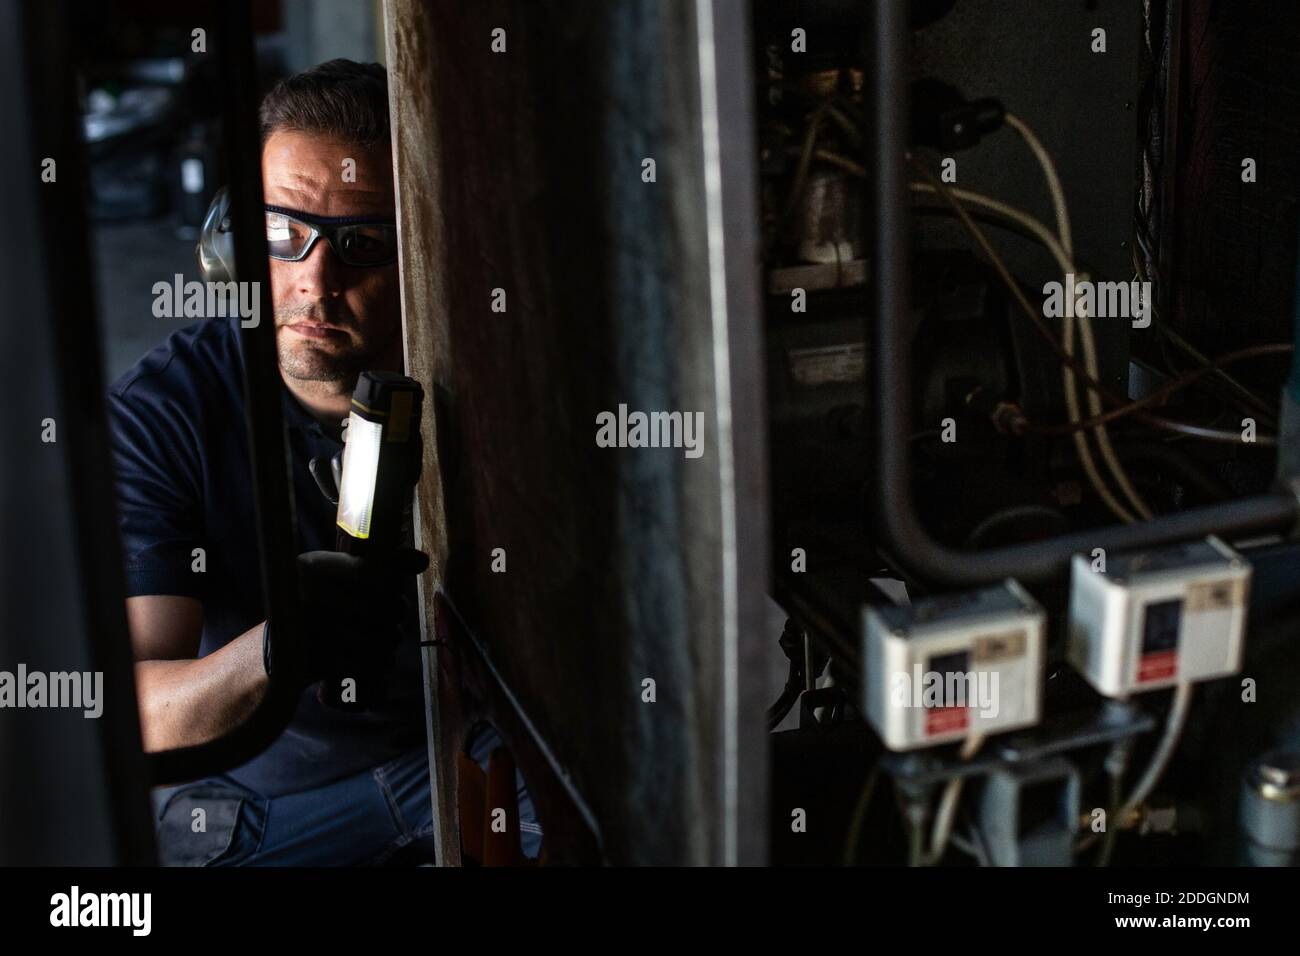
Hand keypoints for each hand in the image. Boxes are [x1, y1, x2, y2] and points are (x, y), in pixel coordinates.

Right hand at [263, 548, 428, 686]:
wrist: (279, 649)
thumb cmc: (322, 605)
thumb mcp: (341, 577)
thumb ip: (383, 564)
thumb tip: (422, 560)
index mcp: (313, 567)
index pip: (370, 571)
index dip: (391, 588)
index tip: (393, 598)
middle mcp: (308, 593)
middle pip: (379, 607)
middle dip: (396, 617)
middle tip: (394, 621)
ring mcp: (310, 628)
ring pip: (376, 637)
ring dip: (391, 642)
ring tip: (387, 641)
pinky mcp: (315, 660)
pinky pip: (365, 663)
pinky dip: (380, 664)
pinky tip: (380, 661)